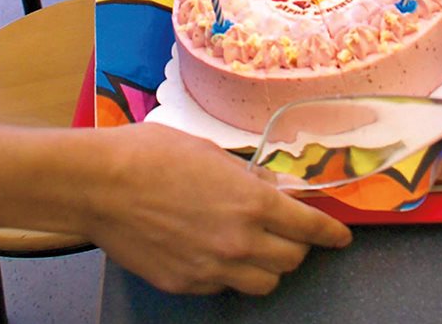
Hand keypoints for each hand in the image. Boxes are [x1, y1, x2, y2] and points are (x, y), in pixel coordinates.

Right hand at [87, 124, 350, 295]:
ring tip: (255, 248)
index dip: (331, 234)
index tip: (341, 237)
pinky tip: (216, 253)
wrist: (101, 184)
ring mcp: (212, 268)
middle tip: (288, 232)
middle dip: (296, 246)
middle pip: (292, 260)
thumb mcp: (214, 154)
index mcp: (253, 203)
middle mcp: (239, 242)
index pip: (310, 228)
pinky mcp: (185, 284)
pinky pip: (223, 287)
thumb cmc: (153, 155)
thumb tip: (272, 188)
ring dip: (267, 266)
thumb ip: (249, 177)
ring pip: (264, 283)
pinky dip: (229, 274)